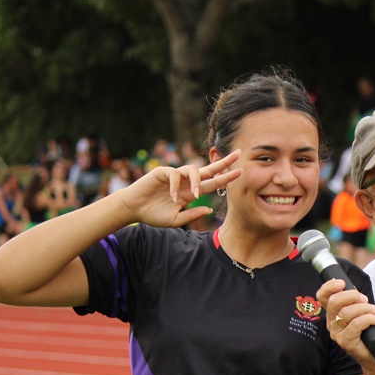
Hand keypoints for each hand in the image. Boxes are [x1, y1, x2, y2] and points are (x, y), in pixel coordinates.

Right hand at [116, 151, 240, 227]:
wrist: (134, 210)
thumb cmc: (153, 215)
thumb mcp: (176, 220)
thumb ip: (192, 215)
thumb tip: (209, 210)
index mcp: (190, 193)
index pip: (212, 183)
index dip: (225, 178)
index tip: (240, 172)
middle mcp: (185, 182)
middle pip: (208, 169)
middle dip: (223, 162)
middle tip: (238, 154)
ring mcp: (175, 176)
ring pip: (193, 169)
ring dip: (197, 182)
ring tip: (195, 194)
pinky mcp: (162, 172)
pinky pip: (174, 174)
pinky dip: (176, 185)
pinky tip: (173, 197)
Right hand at [316, 278, 374, 366]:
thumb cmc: (368, 330)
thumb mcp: (361, 311)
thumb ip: (354, 300)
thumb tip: (352, 287)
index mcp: (333, 312)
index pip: (322, 297)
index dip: (329, 287)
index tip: (342, 283)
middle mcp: (331, 322)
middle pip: (334, 302)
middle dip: (352, 296)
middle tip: (365, 299)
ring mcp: (336, 333)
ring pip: (346, 313)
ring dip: (365, 308)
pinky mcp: (344, 341)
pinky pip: (356, 324)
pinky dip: (369, 318)